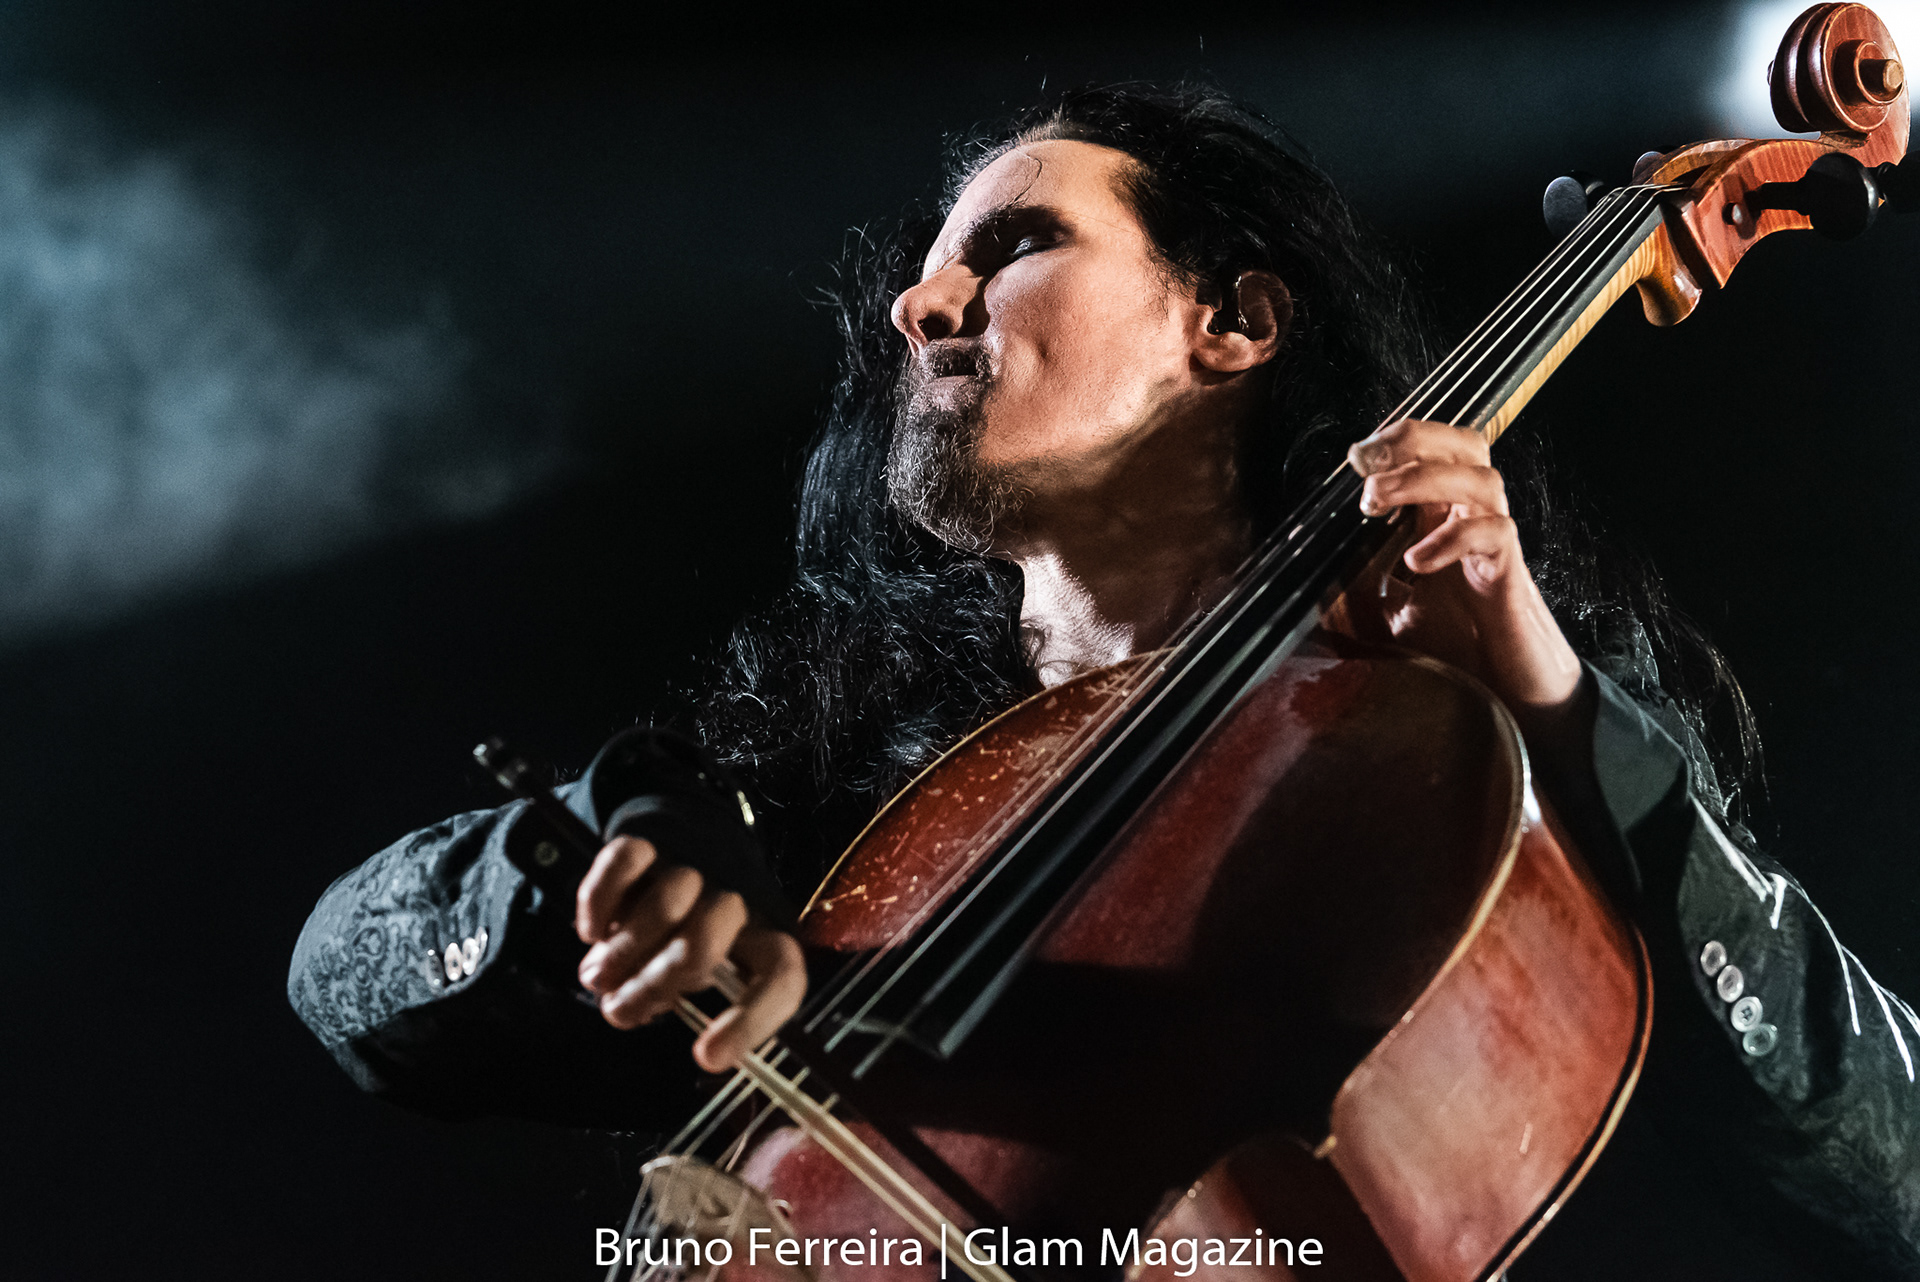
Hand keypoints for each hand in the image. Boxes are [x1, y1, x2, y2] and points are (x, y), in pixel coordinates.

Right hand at [574, 836, 806, 1071]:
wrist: (690, 841)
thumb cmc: (693, 931)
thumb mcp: (703, 974)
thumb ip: (683, 1001)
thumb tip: (655, 1024)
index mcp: (763, 939)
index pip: (780, 976)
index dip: (750, 1021)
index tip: (707, 1057)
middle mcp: (734, 902)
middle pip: (704, 942)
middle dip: (654, 983)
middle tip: (619, 1007)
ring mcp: (692, 868)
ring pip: (667, 903)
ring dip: (624, 949)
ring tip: (599, 977)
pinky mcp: (650, 841)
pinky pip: (625, 862)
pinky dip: (600, 901)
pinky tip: (592, 930)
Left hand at [1345, 418, 1583, 722]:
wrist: (1511, 703)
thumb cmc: (1455, 655)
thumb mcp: (1383, 616)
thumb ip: (1350, 589)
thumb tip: (1301, 576)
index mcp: (1441, 523)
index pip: (1430, 454)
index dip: (1396, 440)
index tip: (1354, 457)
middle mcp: (1471, 524)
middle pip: (1466, 445)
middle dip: (1416, 438)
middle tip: (1365, 459)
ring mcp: (1494, 549)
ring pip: (1482, 480)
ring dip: (1424, 478)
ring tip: (1375, 502)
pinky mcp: (1510, 580)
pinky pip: (1496, 536)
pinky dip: (1453, 539)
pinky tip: (1417, 562)